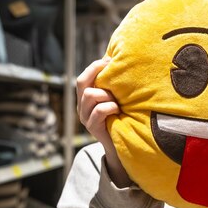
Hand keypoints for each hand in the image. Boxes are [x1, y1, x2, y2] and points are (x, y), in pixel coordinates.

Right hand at [76, 58, 130, 186]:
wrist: (121, 148)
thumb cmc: (122, 120)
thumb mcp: (116, 101)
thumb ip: (114, 88)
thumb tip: (125, 65)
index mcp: (86, 98)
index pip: (84, 77)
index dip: (95, 66)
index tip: (111, 59)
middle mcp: (82, 106)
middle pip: (81, 82)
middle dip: (97, 72)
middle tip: (112, 69)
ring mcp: (85, 117)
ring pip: (90, 95)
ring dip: (107, 94)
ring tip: (118, 100)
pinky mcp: (92, 127)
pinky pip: (99, 110)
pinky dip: (110, 106)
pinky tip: (119, 109)